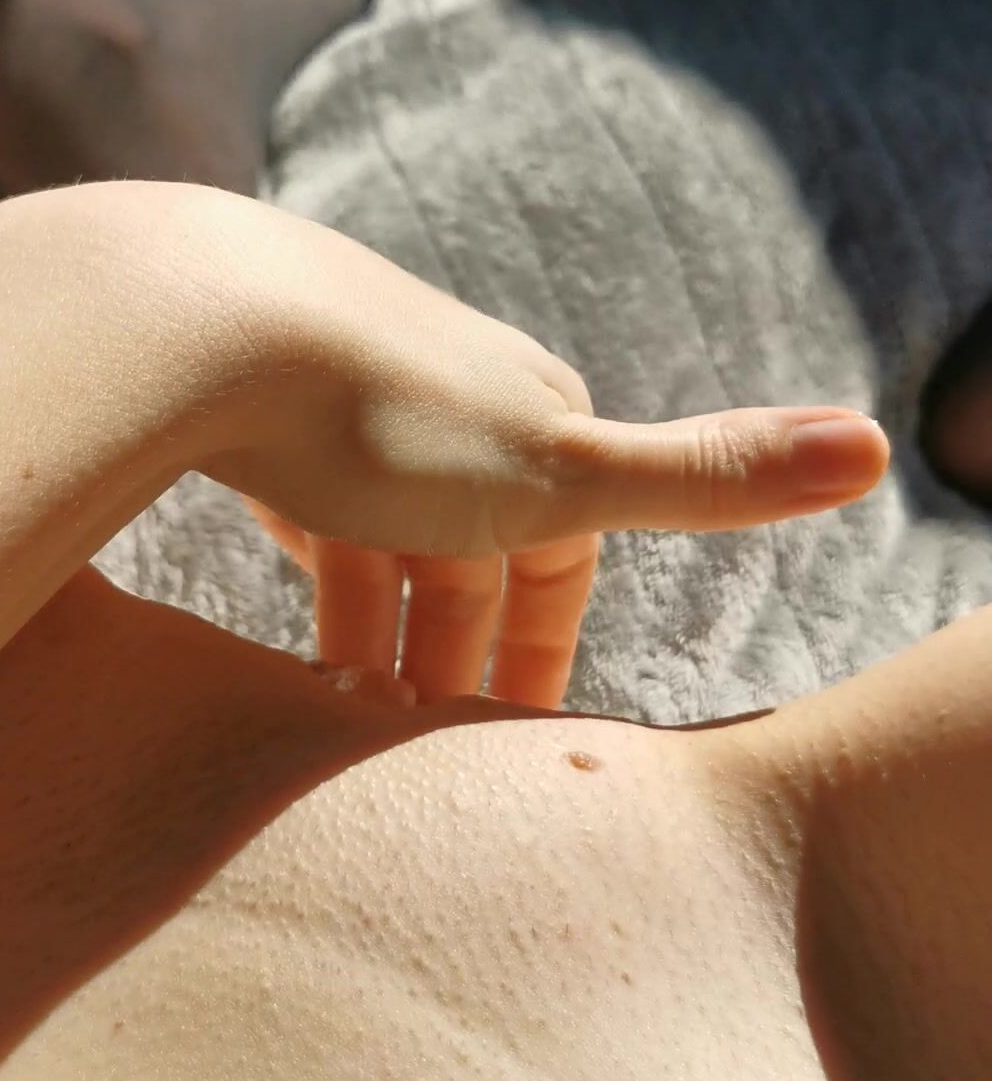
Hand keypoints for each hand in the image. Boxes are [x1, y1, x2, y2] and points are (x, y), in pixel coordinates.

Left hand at [198, 204, 889, 707]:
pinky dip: (315, 582)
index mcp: (534, 420)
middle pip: (467, 559)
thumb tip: (872, 444)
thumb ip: (704, 475)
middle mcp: (454, 404)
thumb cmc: (387, 411)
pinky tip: (286, 623)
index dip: (537, 651)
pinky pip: (309, 516)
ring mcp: (355, 404)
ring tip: (339, 722)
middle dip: (450, 658)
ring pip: (384, 543)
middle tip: (411, 759)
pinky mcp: (266, 411)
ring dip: (376, 632)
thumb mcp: (562, 468)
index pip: (557, 558)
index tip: (505, 739)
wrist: (208, 321)